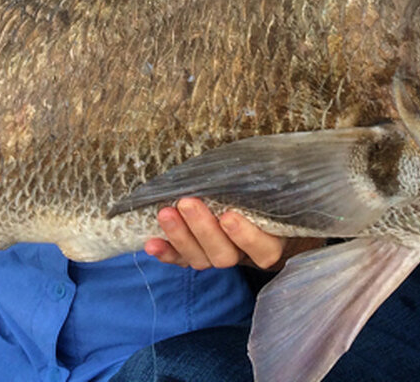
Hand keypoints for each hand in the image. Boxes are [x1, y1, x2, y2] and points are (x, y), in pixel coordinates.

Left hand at [143, 197, 322, 270]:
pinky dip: (165, 252)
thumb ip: (261, 180)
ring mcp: (216, 257)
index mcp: (269, 240)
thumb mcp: (267, 186)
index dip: (246, 237)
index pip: (263, 250)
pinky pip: (180, 260)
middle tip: (187, 202)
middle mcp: (242, 254)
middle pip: (224, 255)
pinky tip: (150, 243)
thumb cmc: (260, 191)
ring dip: (180, 236)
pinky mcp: (195, 256)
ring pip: (200, 258)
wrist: (249, 206)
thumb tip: (255, 158)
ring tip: (165, 212)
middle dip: (203, 229)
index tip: (229, 215)